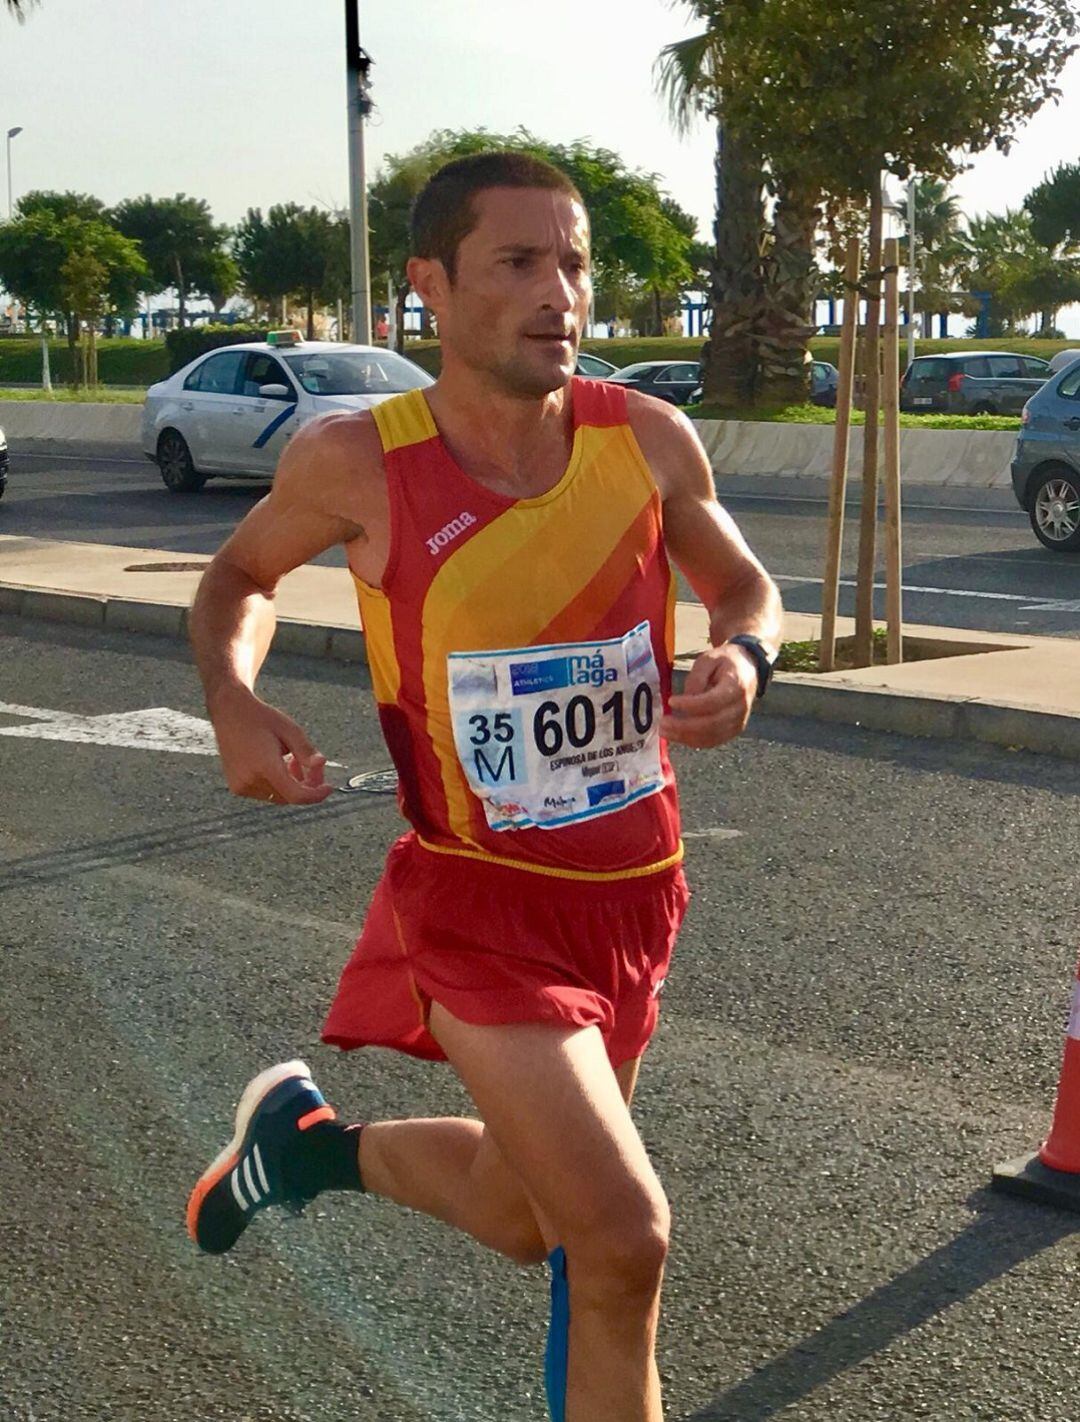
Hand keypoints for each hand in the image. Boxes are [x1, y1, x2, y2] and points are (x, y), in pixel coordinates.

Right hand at [209, 686, 333, 804]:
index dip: (315, 795)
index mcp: (264, 766)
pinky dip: (278, 784)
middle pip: (289, 796)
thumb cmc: (260, 717)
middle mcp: (250, 780)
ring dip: (292, 784)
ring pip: (279, 796)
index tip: (328, 788)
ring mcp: (241, 786)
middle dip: (306, 785)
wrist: (229, 712)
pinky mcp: (236, 787)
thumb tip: (321, 764)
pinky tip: (279, 765)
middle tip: (314, 767)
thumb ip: (306, 750)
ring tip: (293, 761)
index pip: (295, 794)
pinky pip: (266, 793)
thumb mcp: (289, 729)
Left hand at [659, 642, 757, 748]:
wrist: (748, 669)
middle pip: (712, 723)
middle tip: (663, 723)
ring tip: (665, 732)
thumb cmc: (725, 662)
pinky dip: (693, 741)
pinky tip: (677, 736)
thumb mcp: (709, 659)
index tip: (671, 701)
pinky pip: (713, 741)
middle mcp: (741, 707)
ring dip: (685, 737)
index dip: (690, 705)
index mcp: (737, 685)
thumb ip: (697, 677)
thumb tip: (686, 699)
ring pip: (711, 736)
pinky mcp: (734, 730)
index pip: (713, 701)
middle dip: (684, 726)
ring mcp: (739, 721)